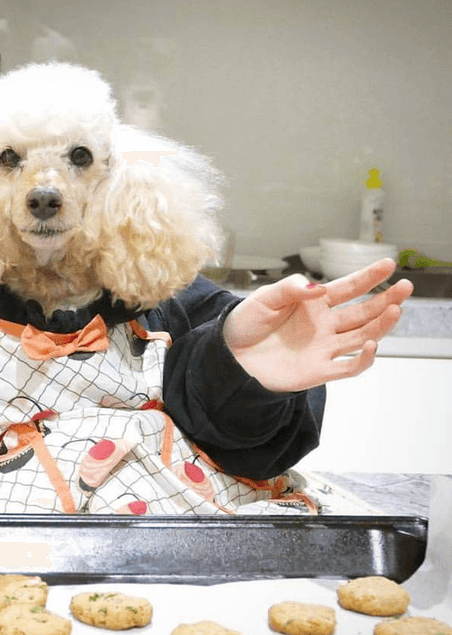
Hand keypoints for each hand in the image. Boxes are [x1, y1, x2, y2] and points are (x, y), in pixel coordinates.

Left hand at [222, 258, 412, 392]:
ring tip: (396, 309)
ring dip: (381, 325)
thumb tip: (320, 288)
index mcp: (313, 304)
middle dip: (386, 299)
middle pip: (363, 312)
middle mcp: (323, 325)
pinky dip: (363, 358)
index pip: (348, 288)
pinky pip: (348, 367)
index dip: (368, 277)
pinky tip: (372, 344)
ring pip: (362, 336)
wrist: (228, 355)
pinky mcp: (318, 371)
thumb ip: (292, 289)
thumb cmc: (245, 324)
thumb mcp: (265, 298)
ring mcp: (323, 348)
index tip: (388, 263)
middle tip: (406, 286)